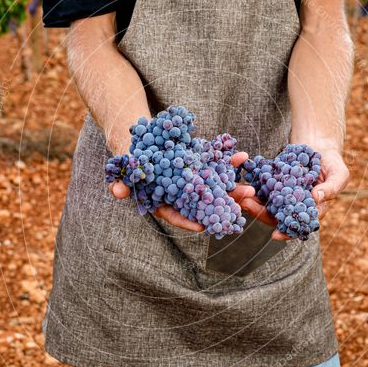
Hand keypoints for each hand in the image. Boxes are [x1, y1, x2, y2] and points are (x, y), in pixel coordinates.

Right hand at [109, 152, 256, 231]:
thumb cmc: (129, 160)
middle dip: (221, 206)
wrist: (139, 140)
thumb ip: (121, 183)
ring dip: (233, 187)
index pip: (176, 215)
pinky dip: (230, 161)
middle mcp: (182, 193)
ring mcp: (193, 178)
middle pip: (202, 204)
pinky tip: (243, 157)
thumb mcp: (122, 172)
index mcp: (163, 201)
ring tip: (250, 188)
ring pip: (215, 186)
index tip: (203, 227)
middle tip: (239, 208)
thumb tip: (117, 191)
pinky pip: (217, 163)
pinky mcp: (200, 163)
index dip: (187, 221)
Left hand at [239, 141, 349, 240]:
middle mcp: (295, 206)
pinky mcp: (276, 183)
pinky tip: (243, 184)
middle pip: (277, 216)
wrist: (319, 148)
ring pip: (267, 204)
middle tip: (249, 208)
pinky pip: (262, 188)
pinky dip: (253, 187)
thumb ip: (331, 187)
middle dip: (262, 214)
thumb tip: (317, 197)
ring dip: (254, 202)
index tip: (275, 236)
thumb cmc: (333, 164)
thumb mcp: (339, 174)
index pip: (299, 226)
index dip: (288, 232)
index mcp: (312, 210)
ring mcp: (284, 195)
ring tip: (243, 197)